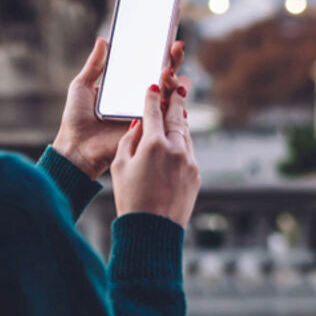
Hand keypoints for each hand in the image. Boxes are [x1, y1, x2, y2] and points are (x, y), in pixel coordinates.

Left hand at [52, 38, 185, 179]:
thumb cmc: (76, 119)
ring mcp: (146, 113)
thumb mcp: (82, 86)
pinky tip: (172, 89)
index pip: (146, 65)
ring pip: (170, 92)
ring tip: (167, 70)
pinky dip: (173, 100)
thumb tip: (103, 40)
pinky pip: (167, 113)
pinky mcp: (149, 127)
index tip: (165, 36)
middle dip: (173, 60)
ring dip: (174, 78)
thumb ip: (95, 65)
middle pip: (163, 76)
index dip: (158, 51)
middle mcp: (139, 98)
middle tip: (175, 48)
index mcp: (125, 87)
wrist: (77, 147)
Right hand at [110, 76, 200, 226]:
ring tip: (178, 112)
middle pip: (176, 117)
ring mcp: (189, 161)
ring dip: (180, 122)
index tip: (153, 86)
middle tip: (178, 85)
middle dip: (175, 100)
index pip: (153, 111)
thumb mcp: (120, 166)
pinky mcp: (196, 174)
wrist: (152, 230)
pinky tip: (178, 141)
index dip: (152, 96)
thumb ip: (129, 140)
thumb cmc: (130, 199)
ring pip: (186, 134)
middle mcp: (176, 149)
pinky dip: (183, 143)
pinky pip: (189, 151)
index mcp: (153, 144)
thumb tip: (139, 123)